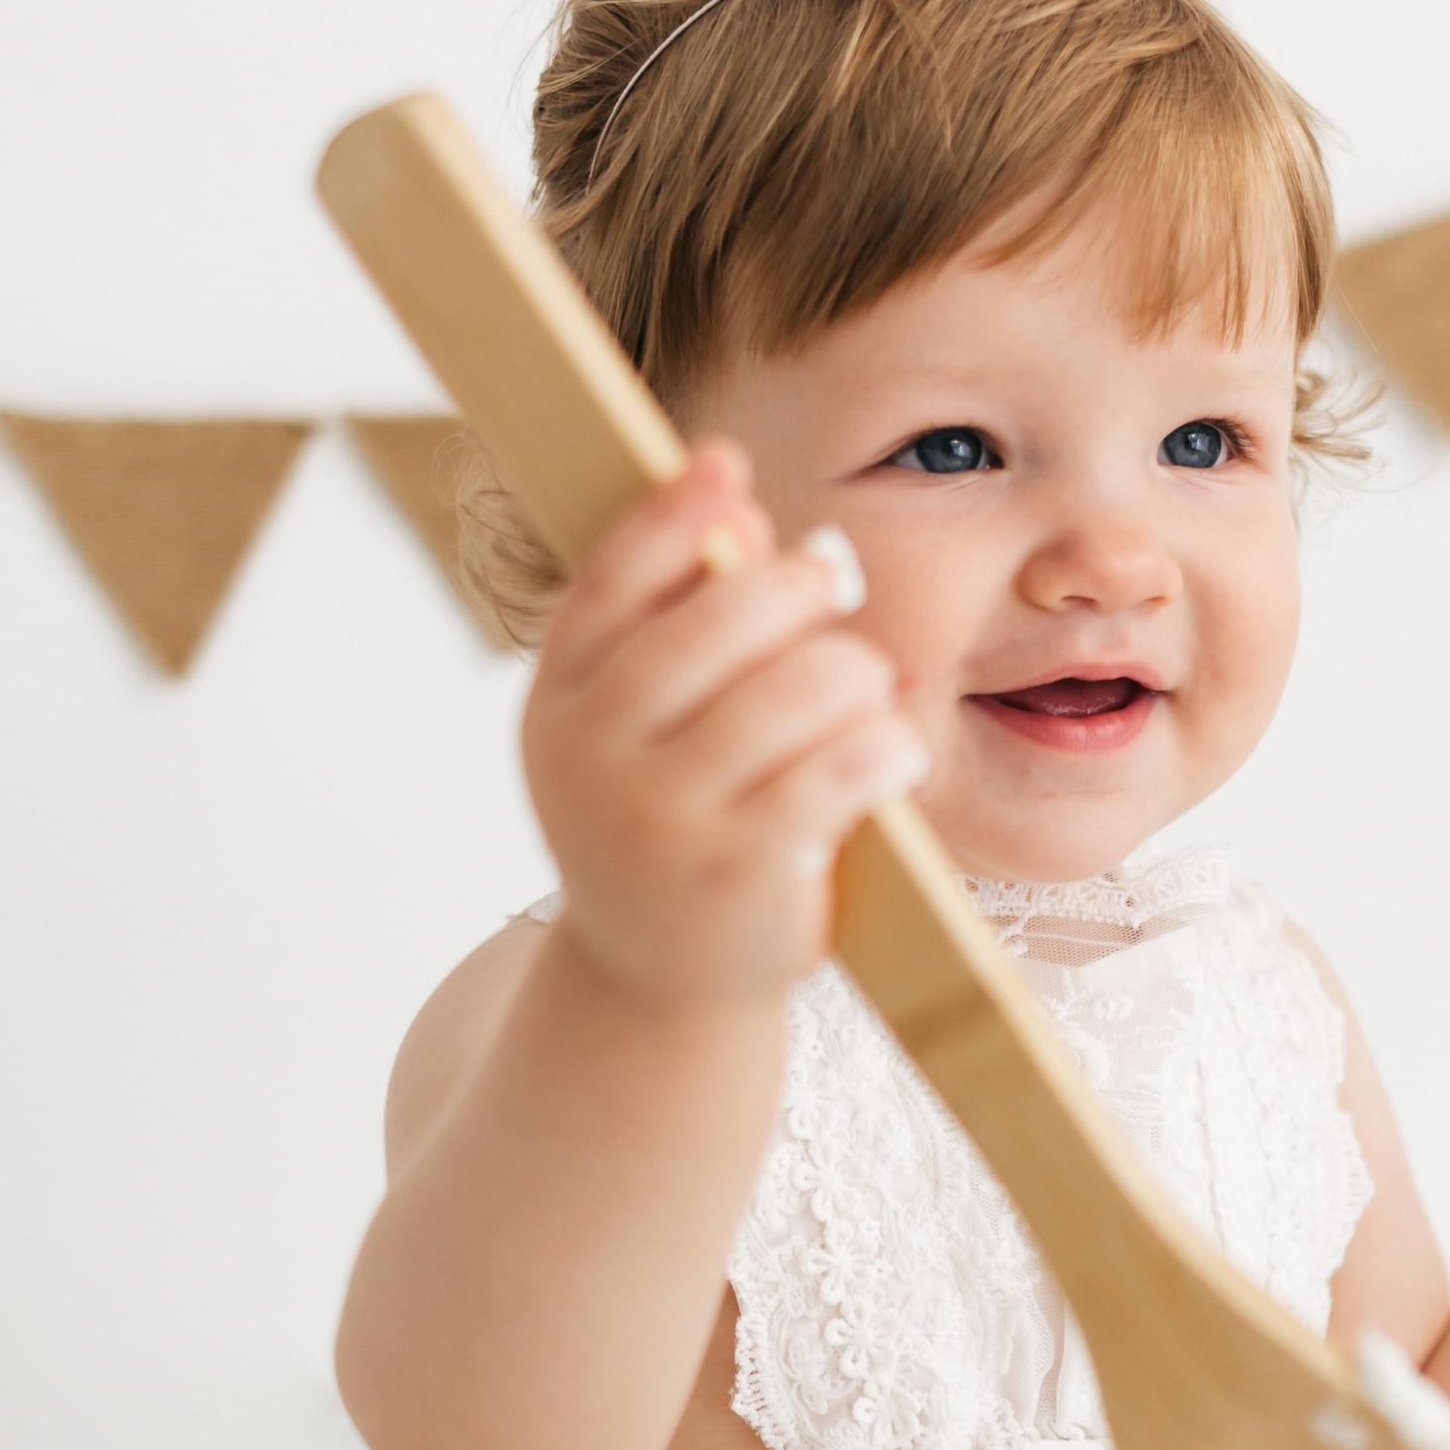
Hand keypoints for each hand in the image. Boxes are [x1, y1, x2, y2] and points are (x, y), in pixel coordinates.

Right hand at [520, 443, 925, 1019]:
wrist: (657, 985)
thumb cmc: (668, 826)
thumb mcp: (637, 733)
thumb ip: (672, 622)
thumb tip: (732, 492)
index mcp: (557, 708)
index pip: (608, 585)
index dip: (670, 515)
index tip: (727, 465)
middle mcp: (593, 759)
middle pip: (717, 620)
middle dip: (796, 588)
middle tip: (833, 586)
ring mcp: (662, 821)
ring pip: (797, 687)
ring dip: (854, 674)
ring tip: (864, 694)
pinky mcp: (741, 874)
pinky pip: (842, 768)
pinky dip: (886, 746)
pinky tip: (892, 753)